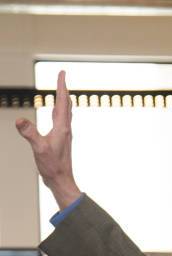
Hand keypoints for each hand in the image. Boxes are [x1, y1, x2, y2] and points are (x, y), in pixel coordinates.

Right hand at [15, 71, 80, 208]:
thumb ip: (30, 134)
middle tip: (62, 76)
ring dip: (63, 99)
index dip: (61, 86)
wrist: (61, 180)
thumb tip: (20, 120)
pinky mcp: (61, 140)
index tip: (62, 73)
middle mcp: (66, 129)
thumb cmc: (52, 166)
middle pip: (66, 104)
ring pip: (65, 112)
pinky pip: (61, 120)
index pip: (62, 102)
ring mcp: (64, 134)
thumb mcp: (38, 149)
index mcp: (62, 127)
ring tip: (62, 91)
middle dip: (63, 89)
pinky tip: (56, 113)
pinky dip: (59, 111)